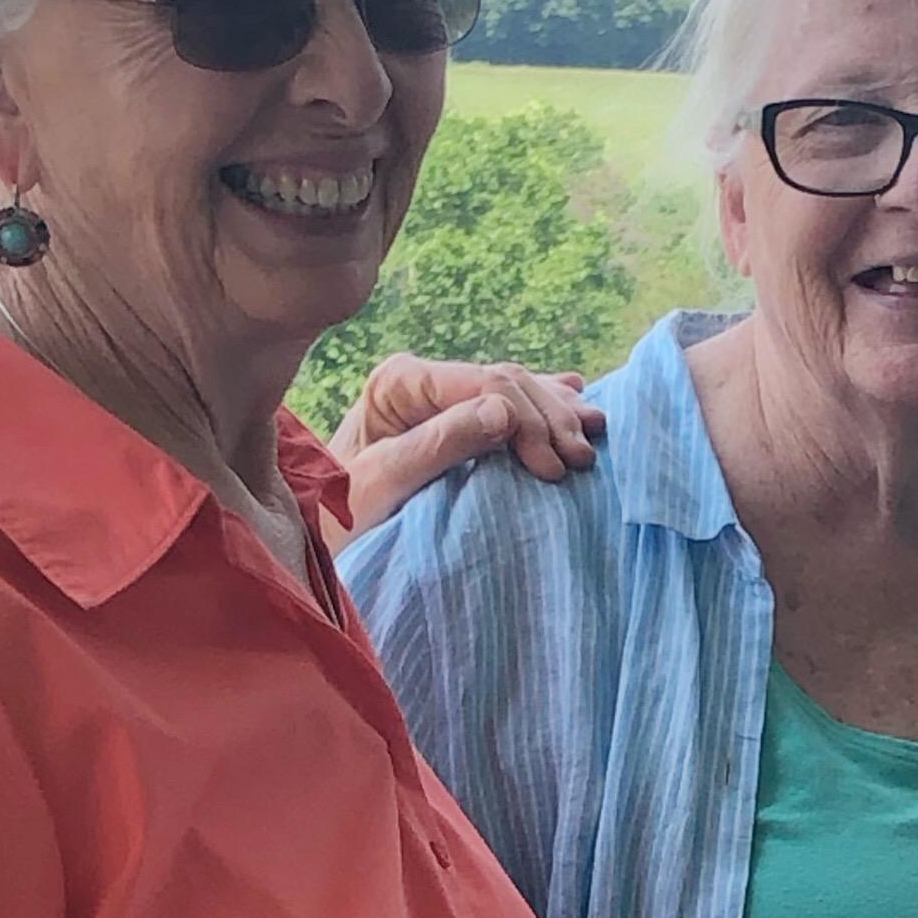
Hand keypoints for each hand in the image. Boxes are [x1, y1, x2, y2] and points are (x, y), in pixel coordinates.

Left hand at [326, 353, 603, 538]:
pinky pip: (513, 405)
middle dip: (550, 417)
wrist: (322, 538)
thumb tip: (503, 411)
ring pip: (518, 388)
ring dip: (559, 411)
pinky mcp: (456, 420)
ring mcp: (442, 397)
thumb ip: (439, 445)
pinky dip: (548, 408)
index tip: (553, 467)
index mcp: (400, 381)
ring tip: (594, 436)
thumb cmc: (341, 518)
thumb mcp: (384, 484)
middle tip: (581, 462)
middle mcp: (423, 379)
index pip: (484, 383)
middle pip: (507, 382)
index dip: (527, 418)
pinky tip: (580, 401)